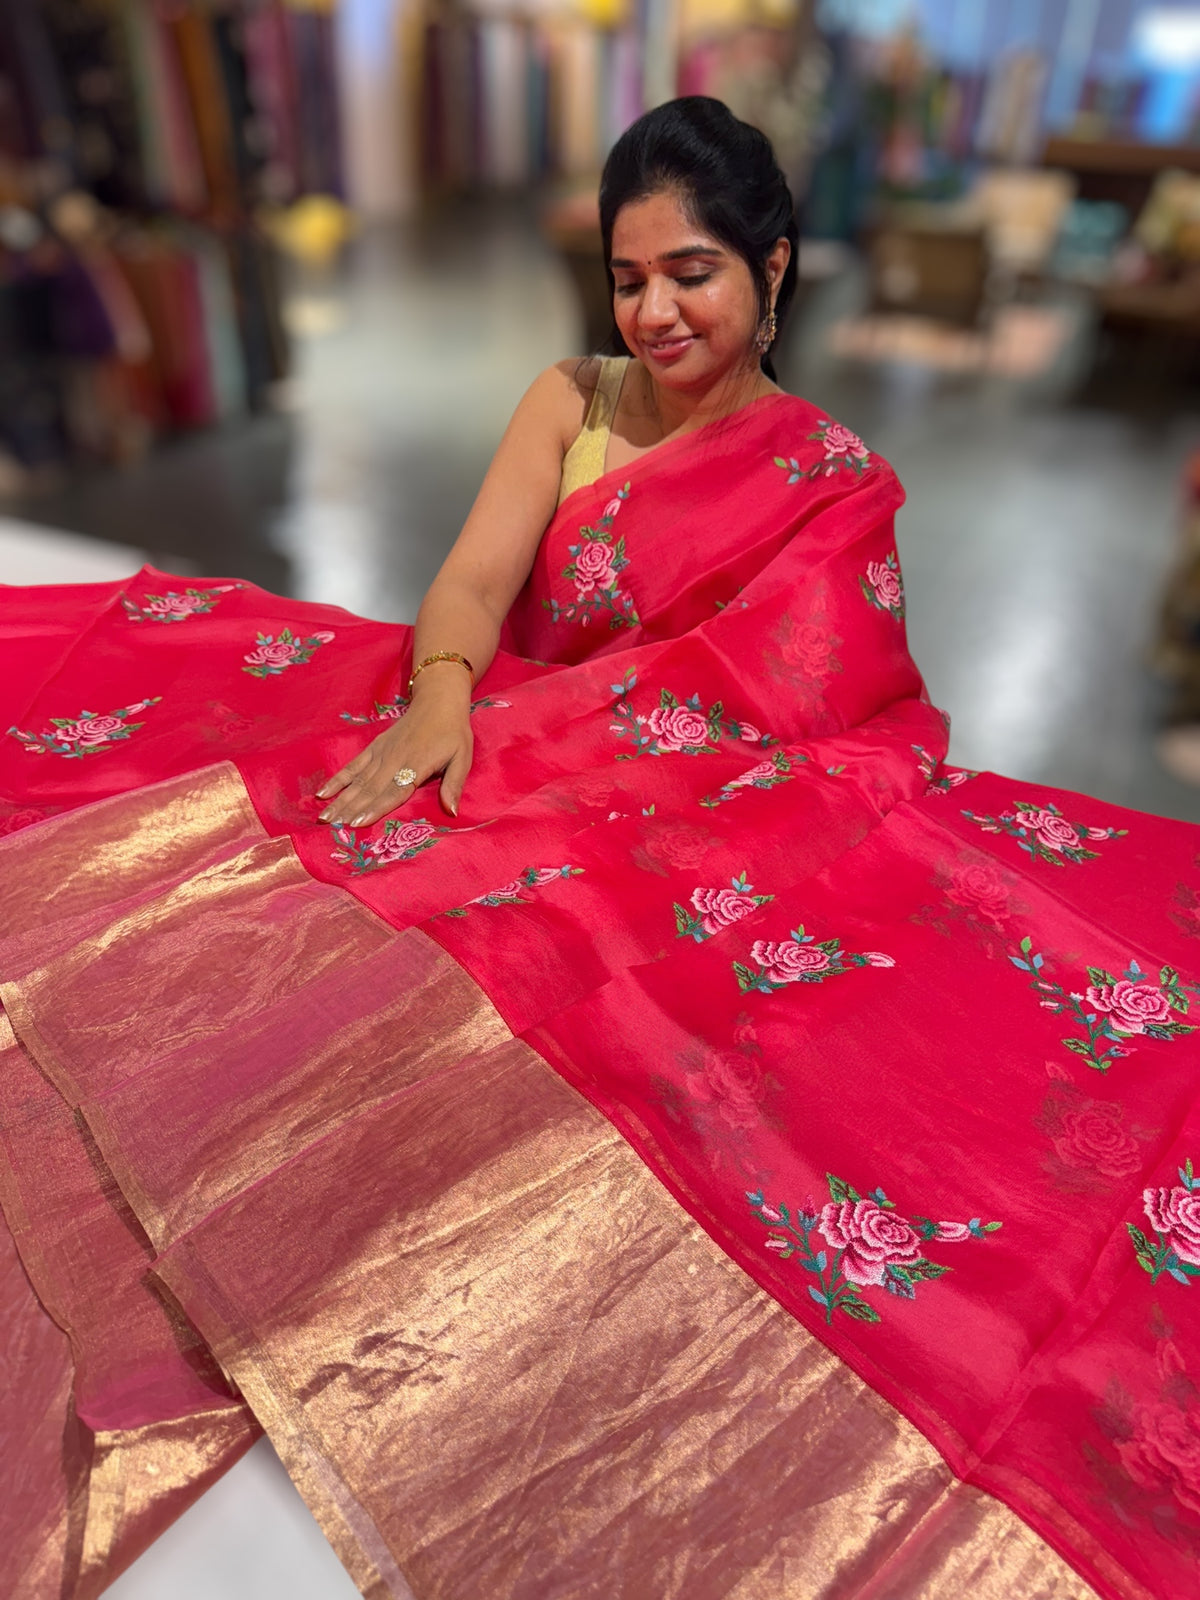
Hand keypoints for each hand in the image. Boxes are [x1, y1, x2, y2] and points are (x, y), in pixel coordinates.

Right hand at [316, 689, 472, 825]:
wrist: (438, 700)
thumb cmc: (453, 732)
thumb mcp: (462, 757)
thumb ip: (454, 785)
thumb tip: (452, 812)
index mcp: (416, 765)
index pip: (393, 792)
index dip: (374, 808)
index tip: (356, 823)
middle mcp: (394, 760)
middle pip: (369, 790)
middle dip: (348, 810)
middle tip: (328, 826)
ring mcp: (381, 753)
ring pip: (358, 781)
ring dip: (340, 799)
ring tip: (323, 816)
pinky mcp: (374, 747)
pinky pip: (353, 765)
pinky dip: (338, 779)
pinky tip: (323, 792)